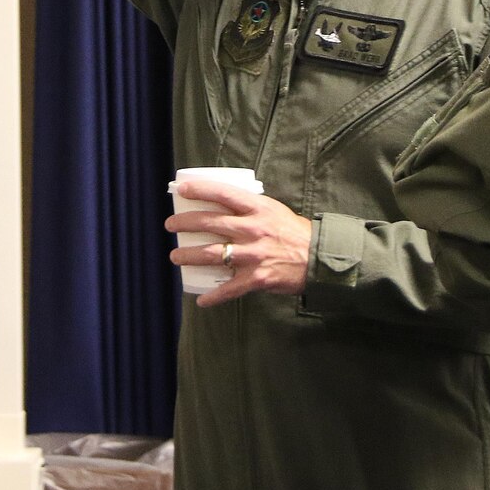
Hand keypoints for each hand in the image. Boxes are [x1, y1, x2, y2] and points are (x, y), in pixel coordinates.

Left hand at [166, 180, 312, 307]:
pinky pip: (229, 289)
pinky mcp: (256, 278)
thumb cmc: (294, 232)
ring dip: (189, 256)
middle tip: (171, 226)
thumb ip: (250, 208)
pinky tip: (201, 300)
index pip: (223, 194)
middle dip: (185, 224)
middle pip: (210, 223)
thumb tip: (222, 205)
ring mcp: (253, 255)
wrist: (318, 257)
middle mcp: (253, 230)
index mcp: (257, 209)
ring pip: (212, 255)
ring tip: (175, 256)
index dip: (201, 190)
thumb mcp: (273, 210)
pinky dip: (213, 296)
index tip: (182, 189)